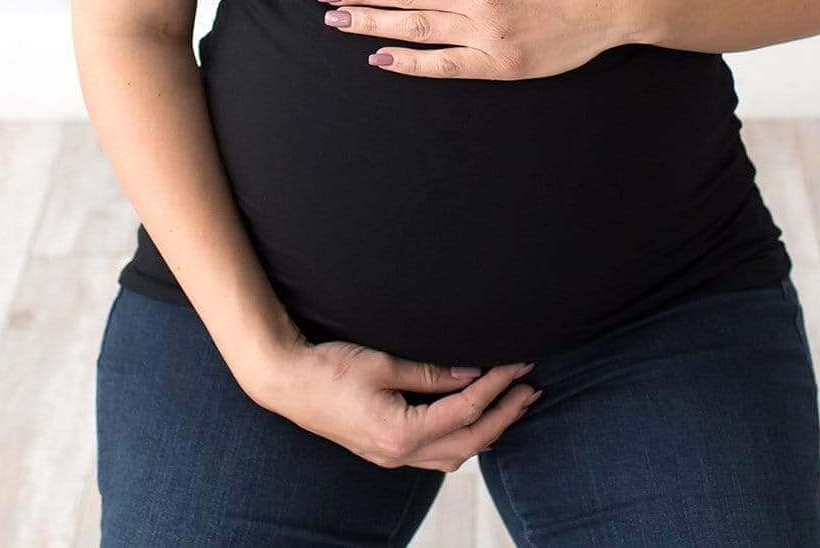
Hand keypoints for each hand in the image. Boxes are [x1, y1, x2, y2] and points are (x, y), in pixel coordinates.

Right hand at [249, 332, 542, 471]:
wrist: (288, 384)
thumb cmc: (330, 368)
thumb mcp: (382, 362)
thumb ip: (430, 372)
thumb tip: (472, 372)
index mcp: (401, 433)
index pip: (464, 410)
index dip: (497, 386)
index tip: (519, 364)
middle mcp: (400, 454)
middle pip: (469, 442)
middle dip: (505, 415)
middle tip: (532, 389)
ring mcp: (393, 457)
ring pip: (455, 455)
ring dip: (488, 430)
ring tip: (513, 405)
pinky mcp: (386, 450)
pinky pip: (436, 455)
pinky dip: (462, 439)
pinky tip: (472, 422)